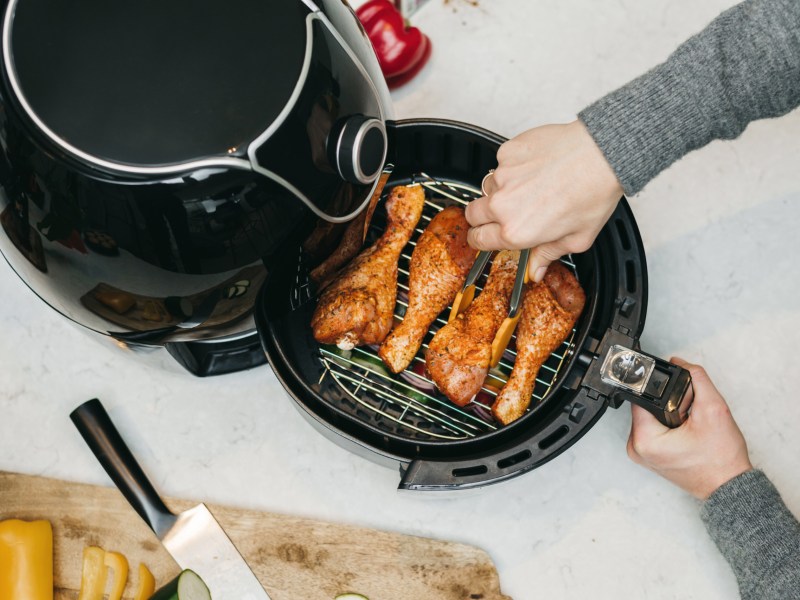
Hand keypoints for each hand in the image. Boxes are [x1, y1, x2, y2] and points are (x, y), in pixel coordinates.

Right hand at [465, 120, 622, 281]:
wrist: (602, 154)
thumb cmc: (593, 193)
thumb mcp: (576, 239)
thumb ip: (548, 255)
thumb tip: (536, 270)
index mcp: (516, 231)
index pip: (478, 240)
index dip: (480, 239)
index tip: (483, 236)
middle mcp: (503, 205)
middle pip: (472, 214)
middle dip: (482, 217)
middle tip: (501, 213)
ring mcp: (503, 176)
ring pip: (487, 187)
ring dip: (500, 190)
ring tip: (527, 187)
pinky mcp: (507, 153)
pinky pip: (501, 163)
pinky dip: (513, 167)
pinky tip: (534, 167)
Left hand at [627, 357, 752, 499]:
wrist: (729, 486)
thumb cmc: (721, 460)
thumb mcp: (714, 409)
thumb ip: (696, 379)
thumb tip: (680, 363)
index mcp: (644, 439)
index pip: (642, 397)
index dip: (662, 389)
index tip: (680, 395)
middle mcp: (637, 448)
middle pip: (646, 406)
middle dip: (669, 403)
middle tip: (689, 415)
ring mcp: (641, 454)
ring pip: (650, 417)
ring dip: (669, 414)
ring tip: (689, 425)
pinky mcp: (649, 455)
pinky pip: (653, 429)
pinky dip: (668, 426)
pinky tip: (685, 432)